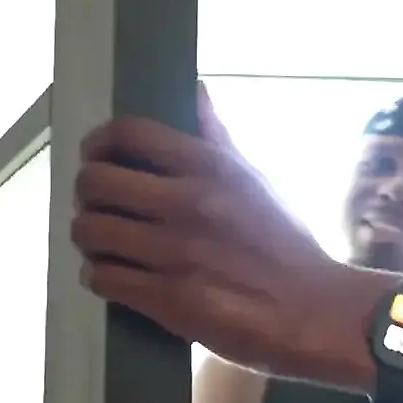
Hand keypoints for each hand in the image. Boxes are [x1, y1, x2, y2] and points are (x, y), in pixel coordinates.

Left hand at [71, 82, 344, 371]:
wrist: (315, 311)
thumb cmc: (287, 243)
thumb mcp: (256, 181)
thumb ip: (218, 138)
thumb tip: (196, 90)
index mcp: (211, 168)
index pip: (129, 133)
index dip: (99, 142)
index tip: (98, 155)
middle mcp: (187, 204)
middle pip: (96, 182)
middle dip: (87, 194)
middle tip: (98, 205)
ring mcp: (173, 253)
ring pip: (89, 232)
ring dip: (89, 237)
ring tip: (103, 243)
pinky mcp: (166, 299)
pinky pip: (101, 278)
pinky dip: (99, 276)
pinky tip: (115, 276)